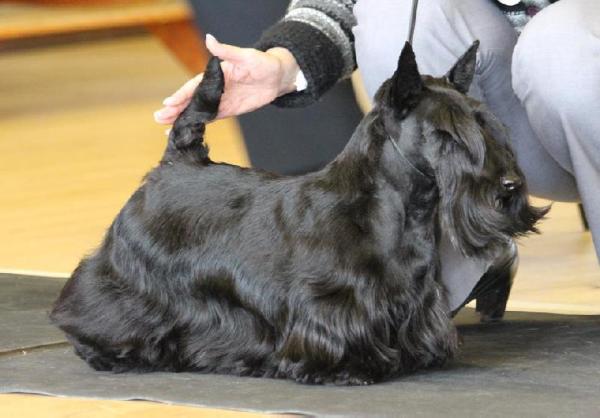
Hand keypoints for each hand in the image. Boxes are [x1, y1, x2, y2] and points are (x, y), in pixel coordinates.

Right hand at [154, 34, 299, 123]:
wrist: (277, 77)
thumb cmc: (263, 62)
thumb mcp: (245, 56)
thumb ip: (226, 50)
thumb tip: (209, 39)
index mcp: (215, 74)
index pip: (194, 86)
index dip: (181, 94)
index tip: (168, 103)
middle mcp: (214, 87)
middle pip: (191, 100)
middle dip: (175, 109)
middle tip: (159, 118)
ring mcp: (220, 100)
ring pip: (197, 111)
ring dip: (182, 118)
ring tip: (166, 128)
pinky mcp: (228, 110)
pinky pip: (210, 118)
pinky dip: (198, 124)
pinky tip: (187, 131)